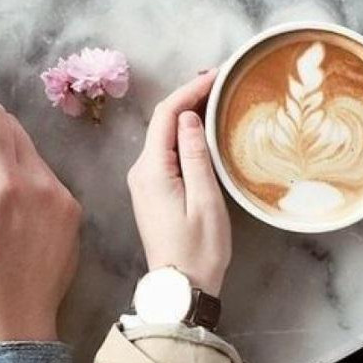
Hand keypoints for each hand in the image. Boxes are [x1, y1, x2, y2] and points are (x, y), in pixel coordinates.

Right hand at [0, 103, 81, 345]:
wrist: (11, 327)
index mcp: (4, 183)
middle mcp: (42, 183)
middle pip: (14, 128)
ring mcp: (64, 197)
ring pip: (31, 152)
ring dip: (9, 168)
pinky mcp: (75, 212)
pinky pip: (47, 178)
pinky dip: (28, 188)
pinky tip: (15, 224)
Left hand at [127, 69, 230, 295]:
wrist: (179, 288)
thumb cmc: (197, 250)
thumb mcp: (204, 200)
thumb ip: (195, 155)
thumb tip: (189, 117)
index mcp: (151, 170)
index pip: (166, 115)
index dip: (190, 90)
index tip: (217, 74)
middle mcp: (141, 170)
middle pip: (163, 121)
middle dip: (190, 96)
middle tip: (222, 81)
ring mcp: (144, 181)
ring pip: (164, 135)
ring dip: (188, 113)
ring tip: (217, 97)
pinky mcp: (152, 190)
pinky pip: (166, 152)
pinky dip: (184, 134)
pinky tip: (203, 128)